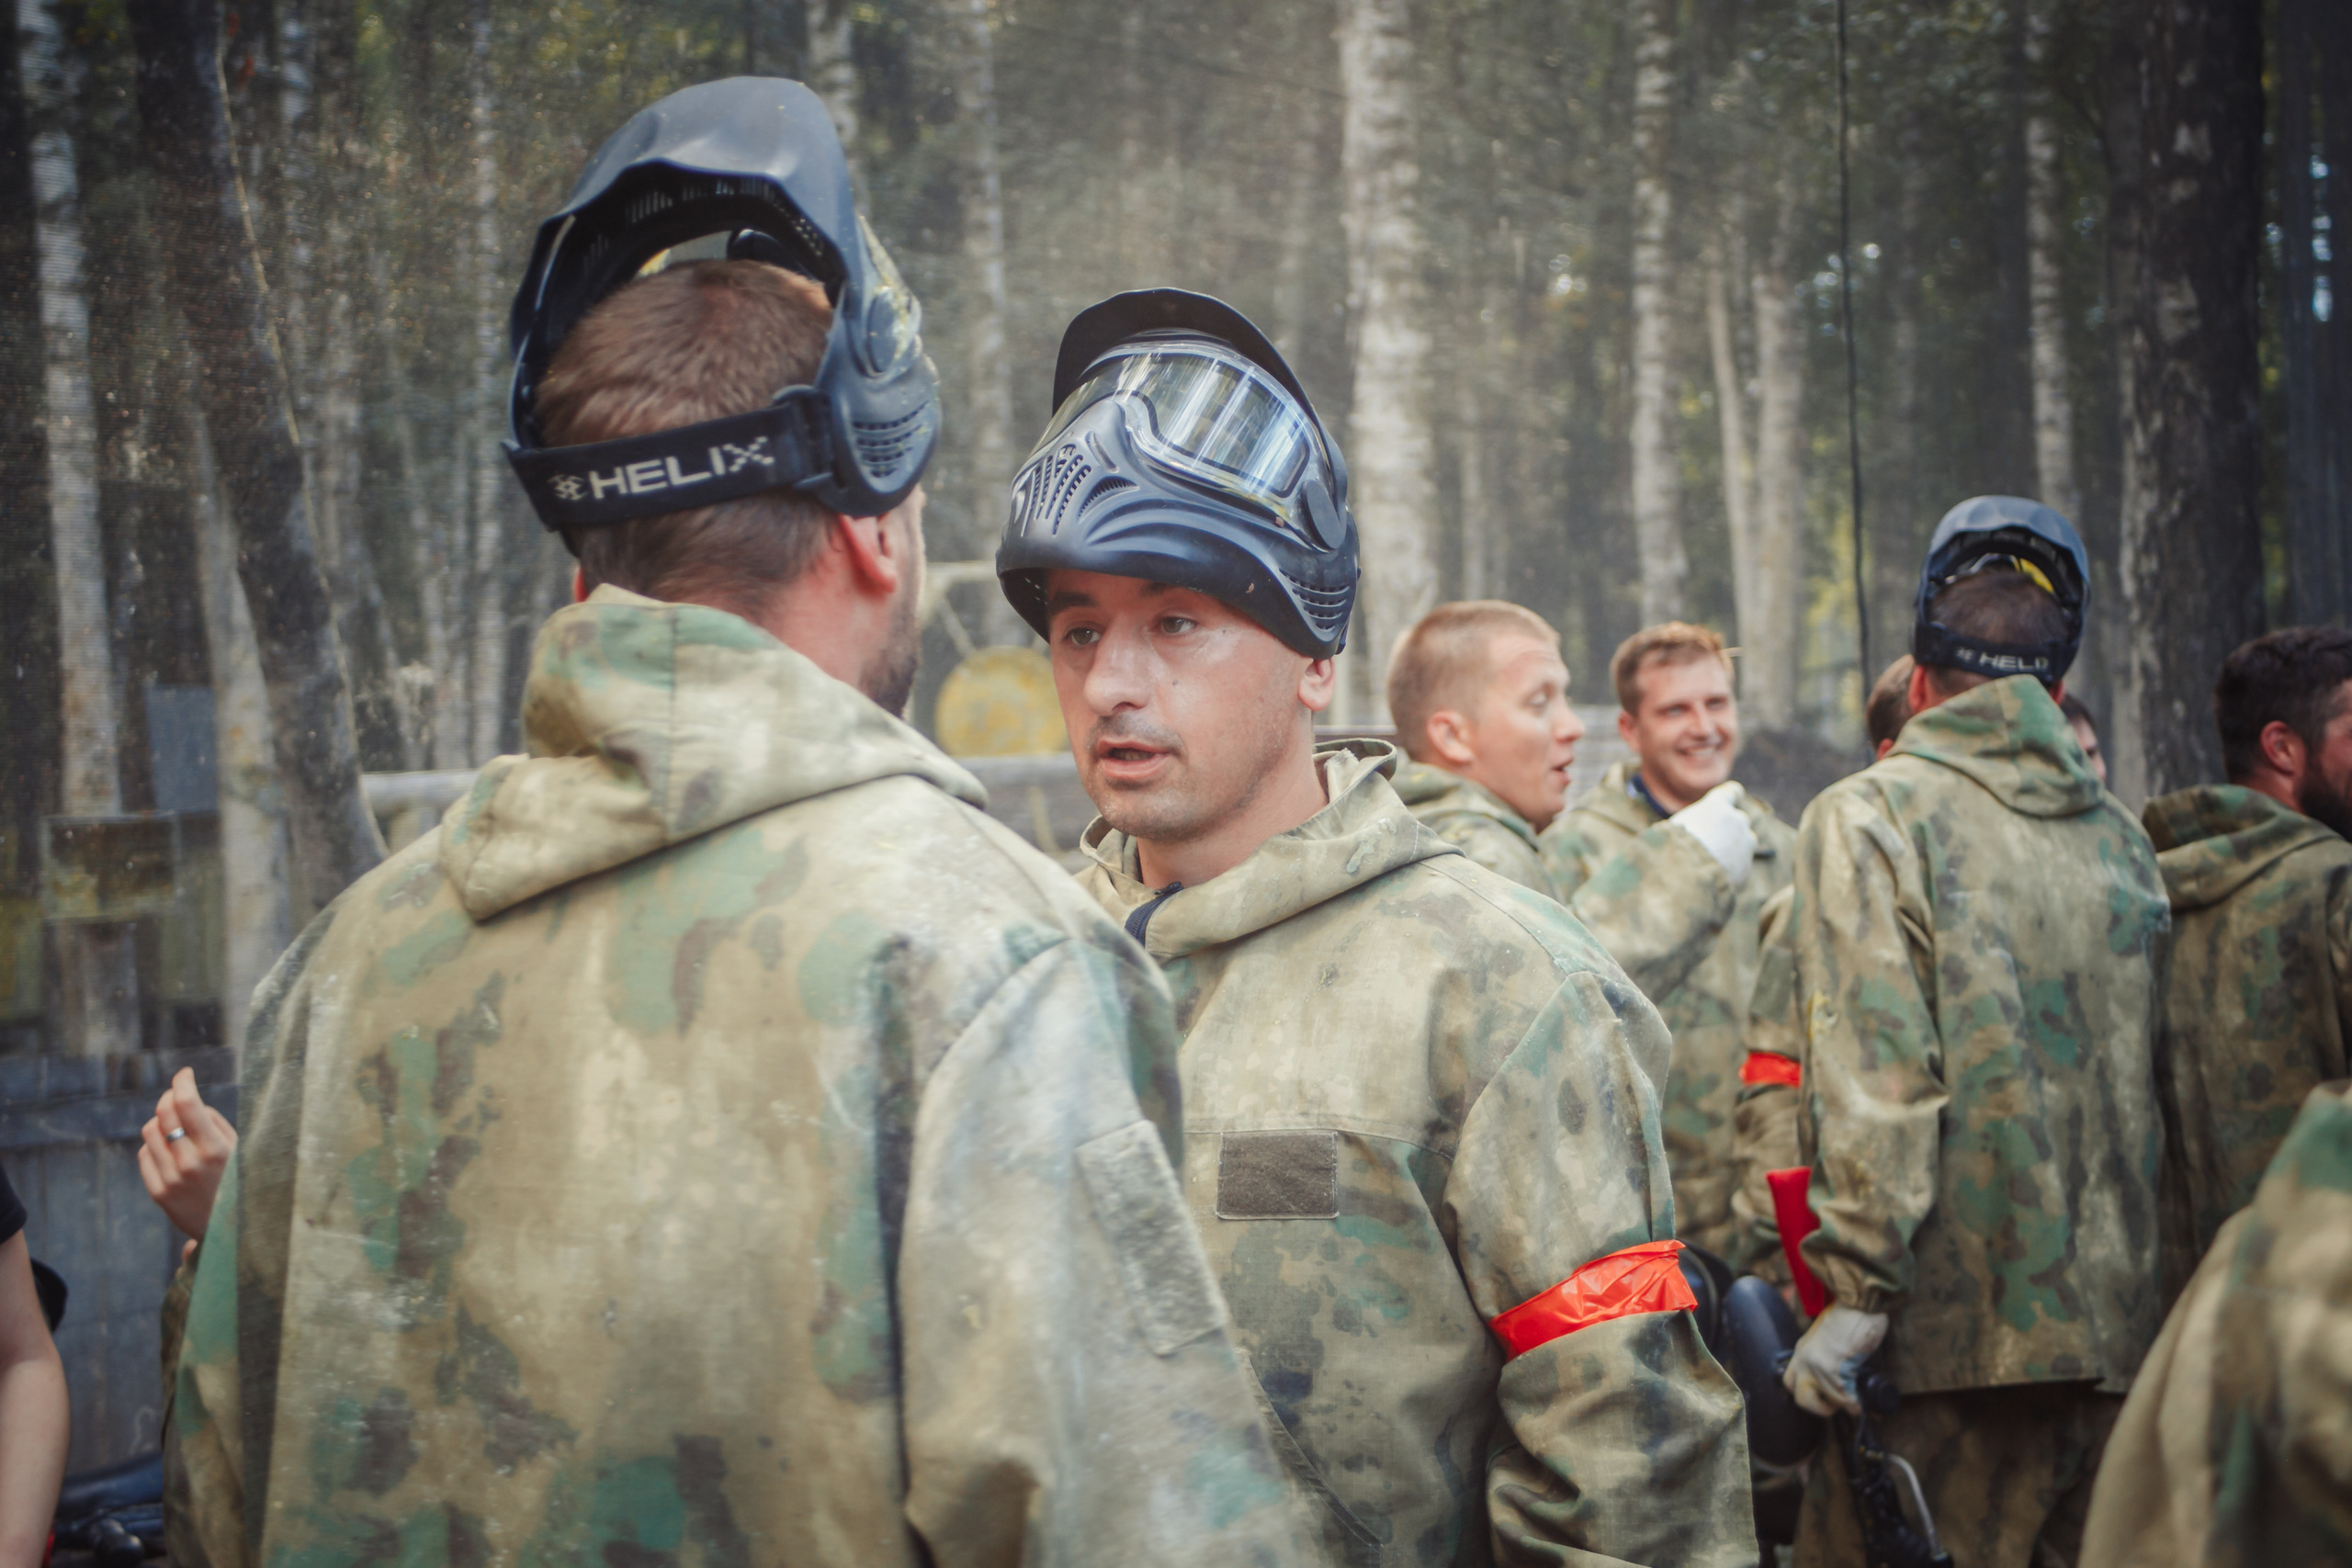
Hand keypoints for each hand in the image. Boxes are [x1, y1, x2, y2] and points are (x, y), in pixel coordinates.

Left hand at [138, 1068, 236, 1243]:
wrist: (231, 1232)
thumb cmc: (239, 1181)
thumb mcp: (239, 1150)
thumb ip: (213, 1122)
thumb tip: (184, 1100)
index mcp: (216, 1150)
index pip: (187, 1103)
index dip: (182, 1081)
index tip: (184, 1073)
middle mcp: (190, 1163)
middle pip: (164, 1112)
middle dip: (170, 1097)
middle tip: (178, 1096)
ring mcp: (171, 1179)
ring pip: (150, 1130)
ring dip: (161, 1121)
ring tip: (176, 1128)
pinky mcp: (158, 1192)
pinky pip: (144, 1154)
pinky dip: (154, 1145)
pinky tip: (170, 1151)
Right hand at [1669, 781, 1757, 889]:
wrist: (1683, 872)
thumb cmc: (1671, 845)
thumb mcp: (1677, 826)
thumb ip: (1695, 824)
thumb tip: (1696, 833)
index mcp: (1717, 805)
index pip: (1732, 792)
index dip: (1733, 793)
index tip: (1736, 794)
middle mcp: (1736, 820)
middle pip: (1739, 819)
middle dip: (1729, 829)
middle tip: (1713, 842)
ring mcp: (1745, 843)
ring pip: (1745, 843)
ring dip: (1734, 849)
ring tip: (1712, 863)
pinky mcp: (1745, 866)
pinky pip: (1739, 866)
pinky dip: (1729, 871)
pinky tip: (1711, 878)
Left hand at [1782, 1302, 1888, 1416]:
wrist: (1858, 1302)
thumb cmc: (1849, 1314)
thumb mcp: (1826, 1335)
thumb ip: (1823, 1354)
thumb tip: (1834, 1371)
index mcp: (1802, 1351)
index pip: (1789, 1382)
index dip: (1806, 1393)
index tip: (1822, 1396)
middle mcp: (1805, 1361)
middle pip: (1801, 1399)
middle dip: (1819, 1407)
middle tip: (1836, 1402)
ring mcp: (1818, 1369)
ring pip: (1826, 1403)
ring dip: (1841, 1404)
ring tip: (1853, 1400)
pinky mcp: (1836, 1372)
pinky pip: (1845, 1400)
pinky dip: (1855, 1406)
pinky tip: (1861, 1405)